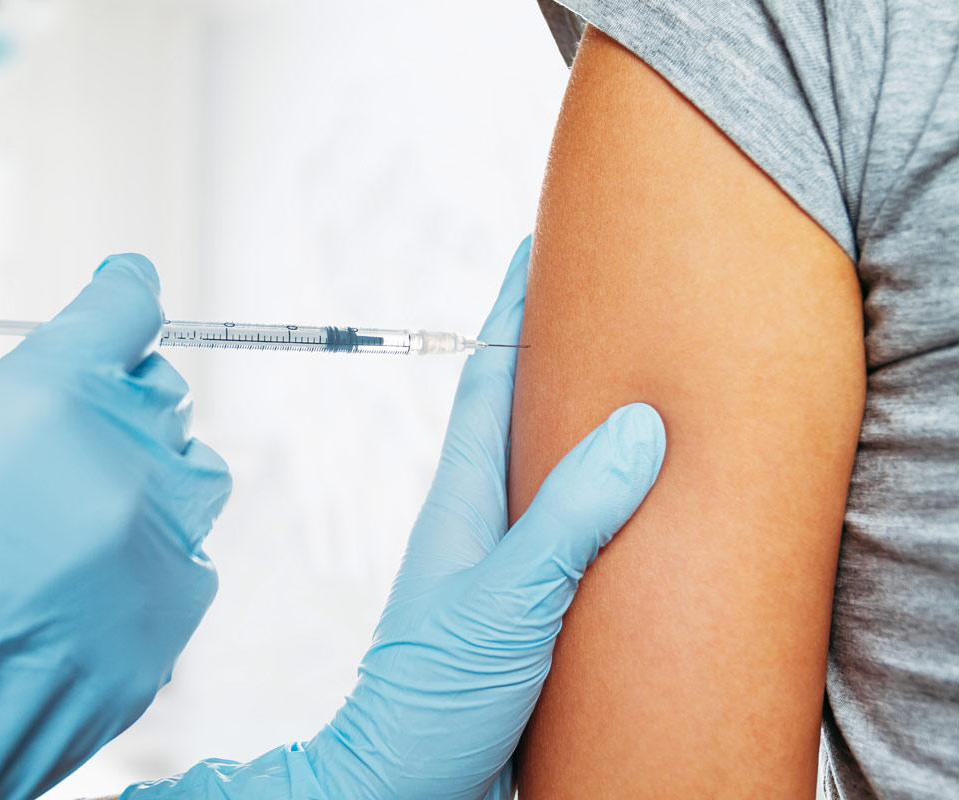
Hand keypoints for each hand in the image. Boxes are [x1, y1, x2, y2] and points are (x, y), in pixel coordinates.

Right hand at [0, 255, 230, 799]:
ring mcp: (144, 572)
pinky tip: (80, 574)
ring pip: (193, 482)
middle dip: (119, 390)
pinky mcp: (153, 650)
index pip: (125, 312)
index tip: (123, 286)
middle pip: (162, 397)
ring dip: (147, 469)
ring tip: (74, 493)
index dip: (123, 290)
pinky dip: (148, 556)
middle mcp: (116, 481)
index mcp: (42, 406)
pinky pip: (186, 571)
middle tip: (65, 411)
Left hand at [120, 237, 663, 799]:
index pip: (492, 376)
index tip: (543, 246)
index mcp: (465, 500)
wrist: (406, 787)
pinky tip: (647, 513)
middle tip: (616, 301)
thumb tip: (636, 424)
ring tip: (648, 390)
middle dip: (564, 354)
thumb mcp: (507, 599)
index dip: (515, 308)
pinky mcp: (534, 614)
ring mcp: (508, 567)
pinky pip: (578, 537)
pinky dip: (610, 507)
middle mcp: (485, 522)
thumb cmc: (431, 699)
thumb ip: (570, 517)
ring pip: (555, 475)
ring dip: (591, 430)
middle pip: (525, 414)